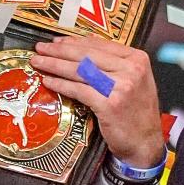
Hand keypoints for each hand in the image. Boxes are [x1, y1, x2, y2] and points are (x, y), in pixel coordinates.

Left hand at [31, 35, 165, 168]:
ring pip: (80, 70)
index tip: (56, 41)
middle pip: (86, 55)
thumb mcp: (133, 80)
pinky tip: (48, 81)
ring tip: (38, 62)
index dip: (74, 42)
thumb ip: (113, 62)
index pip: (99, 44)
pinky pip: (79, 90)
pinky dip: (61, 84)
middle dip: (59, 51)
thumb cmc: (136, 111)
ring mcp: (121, 86)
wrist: (145, 143)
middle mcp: (130, 69)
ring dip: (54, 65)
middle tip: (40, 48)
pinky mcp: (109, 103)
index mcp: (136, 58)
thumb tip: (83, 43)